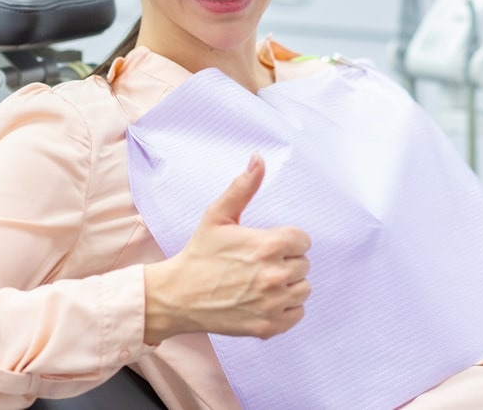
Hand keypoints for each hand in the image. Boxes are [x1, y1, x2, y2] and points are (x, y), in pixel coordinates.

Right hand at [143, 154, 311, 342]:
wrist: (177, 296)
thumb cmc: (199, 253)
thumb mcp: (217, 215)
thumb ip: (243, 187)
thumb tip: (259, 158)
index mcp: (268, 245)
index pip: (303, 240)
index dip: (287, 240)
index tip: (268, 245)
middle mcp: (275, 275)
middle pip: (304, 264)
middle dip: (287, 261)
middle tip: (261, 263)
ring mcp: (272, 303)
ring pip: (303, 289)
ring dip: (289, 285)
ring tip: (264, 282)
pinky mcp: (268, 325)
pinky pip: (297, 314)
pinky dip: (286, 308)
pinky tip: (266, 300)